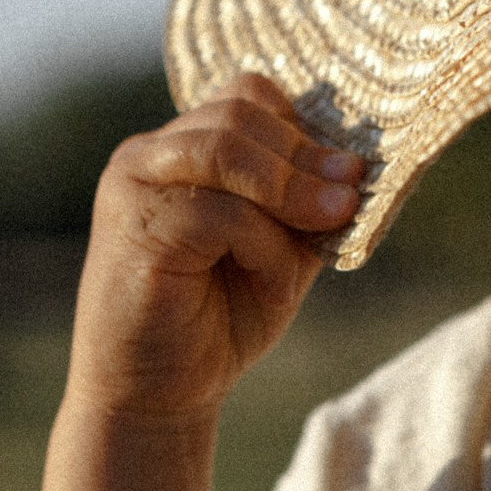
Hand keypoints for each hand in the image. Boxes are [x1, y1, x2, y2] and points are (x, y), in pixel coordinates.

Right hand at [42, 73, 365, 490]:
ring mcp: (133, 187)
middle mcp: (148, 155)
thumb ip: (307, 203)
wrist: (159, 394)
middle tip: (350, 194)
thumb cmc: (219, 317)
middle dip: (306, 154)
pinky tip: (276, 286)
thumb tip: (356, 167)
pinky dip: (265, 245)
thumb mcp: (281, 247)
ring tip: (331, 220)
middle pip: (239, 114)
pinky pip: (220, 213)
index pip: (246, 95)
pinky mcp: (134, 231)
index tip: (350, 168)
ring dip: (292, 189)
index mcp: (181, 147)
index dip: (301, 125)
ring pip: (226, 150)